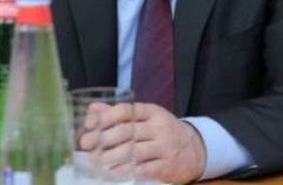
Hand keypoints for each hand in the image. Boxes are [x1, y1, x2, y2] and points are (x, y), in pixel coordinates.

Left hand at [79, 102, 205, 183]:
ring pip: (137, 151)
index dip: (106, 116)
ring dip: (114, 156)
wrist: (195, 149)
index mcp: (152, 112)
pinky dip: (130, 171)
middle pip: (129, 131)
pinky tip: (115, 172)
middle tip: (86, 145)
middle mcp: (159, 128)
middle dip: (104, 138)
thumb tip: (92, 110)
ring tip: (98, 160)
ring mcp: (165, 147)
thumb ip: (119, 114)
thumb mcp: (146, 118)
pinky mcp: (168, 165)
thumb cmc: (163, 132)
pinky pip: (147, 169)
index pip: (127, 110)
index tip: (89, 124)